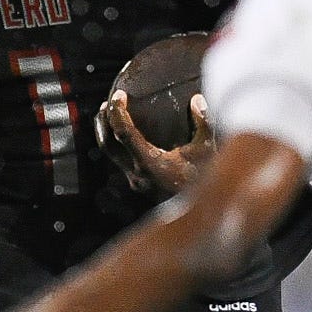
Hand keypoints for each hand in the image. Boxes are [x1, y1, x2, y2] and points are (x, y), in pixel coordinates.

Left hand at [98, 89, 214, 197]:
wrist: (199, 216)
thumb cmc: (203, 182)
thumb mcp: (207, 150)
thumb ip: (203, 123)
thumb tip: (197, 100)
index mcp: (149, 163)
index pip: (124, 133)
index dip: (118, 112)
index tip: (119, 95)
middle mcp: (136, 174)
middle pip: (107, 144)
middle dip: (103, 122)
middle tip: (108, 103)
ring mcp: (135, 181)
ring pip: (110, 155)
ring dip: (107, 134)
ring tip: (109, 116)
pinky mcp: (137, 185)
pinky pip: (119, 161)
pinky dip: (118, 145)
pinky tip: (126, 136)